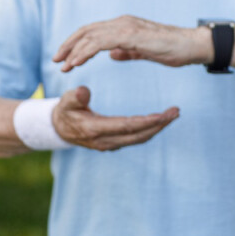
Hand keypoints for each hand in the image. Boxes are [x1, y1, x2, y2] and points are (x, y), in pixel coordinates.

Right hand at [52, 86, 179, 150]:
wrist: (58, 129)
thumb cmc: (65, 111)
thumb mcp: (65, 101)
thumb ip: (75, 97)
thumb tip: (83, 91)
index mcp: (95, 130)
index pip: (126, 126)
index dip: (146, 122)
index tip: (163, 115)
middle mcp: (106, 141)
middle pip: (138, 135)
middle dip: (159, 124)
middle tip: (176, 111)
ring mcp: (111, 144)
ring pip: (139, 139)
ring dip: (158, 128)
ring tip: (173, 114)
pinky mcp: (114, 143)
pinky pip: (136, 138)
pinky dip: (150, 130)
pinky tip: (161, 120)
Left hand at [53, 15, 209, 71]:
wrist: (193, 46)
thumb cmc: (174, 49)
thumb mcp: (145, 52)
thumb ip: (128, 51)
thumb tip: (112, 54)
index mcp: (125, 26)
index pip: (93, 31)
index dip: (76, 42)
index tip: (65, 57)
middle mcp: (123, 22)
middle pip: (86, 30)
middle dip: (68, 45)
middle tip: (56, 60)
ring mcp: (127, 27)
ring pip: (91, 35)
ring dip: (73, 50)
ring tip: (63, 65)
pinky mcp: (132, 35)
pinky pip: (101, 42)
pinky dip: (86, 52)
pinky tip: (77, 62)